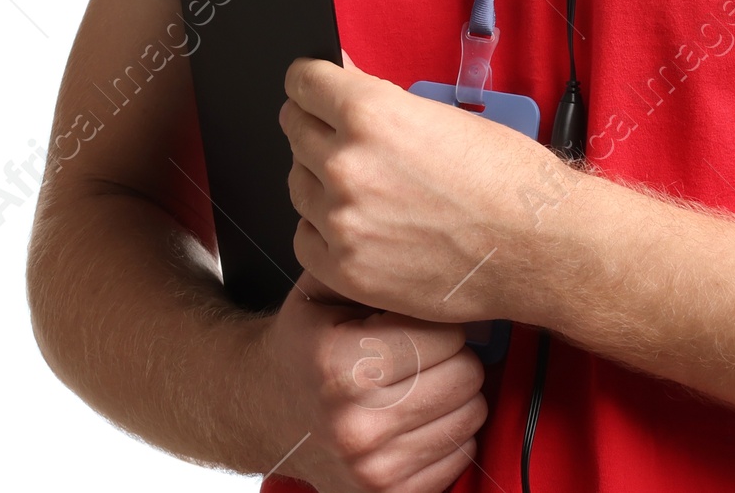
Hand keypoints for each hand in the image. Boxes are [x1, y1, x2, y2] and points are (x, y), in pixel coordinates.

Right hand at [256, 271, 486, 492]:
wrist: (264, 408)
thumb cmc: (305, 341)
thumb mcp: (324, 286)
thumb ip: (379, 267)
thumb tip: (447, 263)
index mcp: (341, 366)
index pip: (447, 334)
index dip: (440, 318)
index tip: (419, 320)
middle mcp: (356, 426)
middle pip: (466, 376)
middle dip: (453, 354)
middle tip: (424, 350)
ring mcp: (372, 471)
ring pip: (471, 416)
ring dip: (455, 394)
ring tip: (421, 381)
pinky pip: (460, 456)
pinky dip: (447, 433)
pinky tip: (417, 416)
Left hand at [280, 54, 579, 322]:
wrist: (537, 245)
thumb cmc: (505, 178)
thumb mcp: (442, 113)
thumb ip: (381, 103)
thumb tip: (343, 88)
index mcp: (370, 113)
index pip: (302, 84)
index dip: (311, 83)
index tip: (314, 90)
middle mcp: (346, 164)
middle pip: (294, 128)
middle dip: (315, 126)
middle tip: (343, 136)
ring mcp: (341, 221)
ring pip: (298, 183)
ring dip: (320, 178)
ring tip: (365, 185)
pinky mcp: (346, 270)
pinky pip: (305, 237)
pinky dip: (324, 229)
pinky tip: (359, 223)